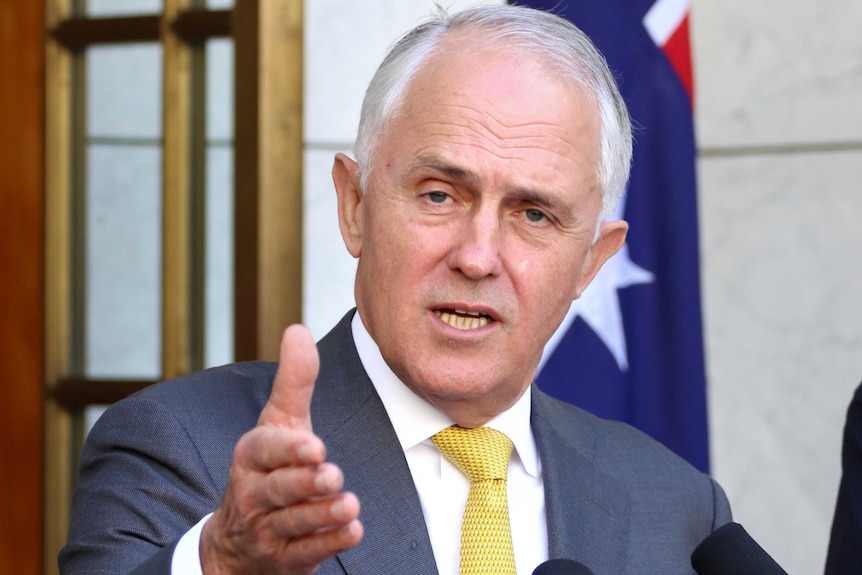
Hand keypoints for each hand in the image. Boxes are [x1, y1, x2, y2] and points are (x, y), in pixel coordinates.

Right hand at [200, 324, 362, 574]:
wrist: (240, 539)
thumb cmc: (269, 467)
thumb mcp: (279, 422)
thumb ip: (294, 381)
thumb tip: (298, 328)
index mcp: (251, 455)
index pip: (265, 450)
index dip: (289, 450)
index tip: (315, 446)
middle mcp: (254, 493)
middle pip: (278, 488)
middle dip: (304, 482)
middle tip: (332, 474)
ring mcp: (268, 528)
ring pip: (295, 521)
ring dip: (323, 514)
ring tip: (350, 504)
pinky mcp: (286, 557)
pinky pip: (307, 551)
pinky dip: (329, 542)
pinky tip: (353, 531)